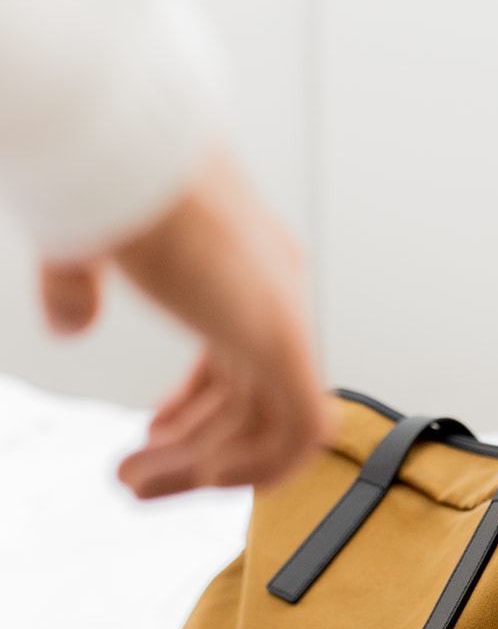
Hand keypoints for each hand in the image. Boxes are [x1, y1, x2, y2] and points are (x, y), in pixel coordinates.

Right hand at [39, 149, 331, 497]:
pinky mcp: (281, 338)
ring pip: (266, 429)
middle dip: (191, 452)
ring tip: (134, 486)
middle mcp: (268, 297)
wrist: (119, 142)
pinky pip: (296, 435)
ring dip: (203, 470)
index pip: (239, 362)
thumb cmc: (102, 174)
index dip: (198, 412)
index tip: (153, 438)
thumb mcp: (84, 242)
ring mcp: (279, 317)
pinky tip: (192, 480)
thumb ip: (78, 285)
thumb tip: (71, 325)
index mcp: (239, 272)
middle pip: (247, 402)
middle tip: (131, 482)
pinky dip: (251, 470)